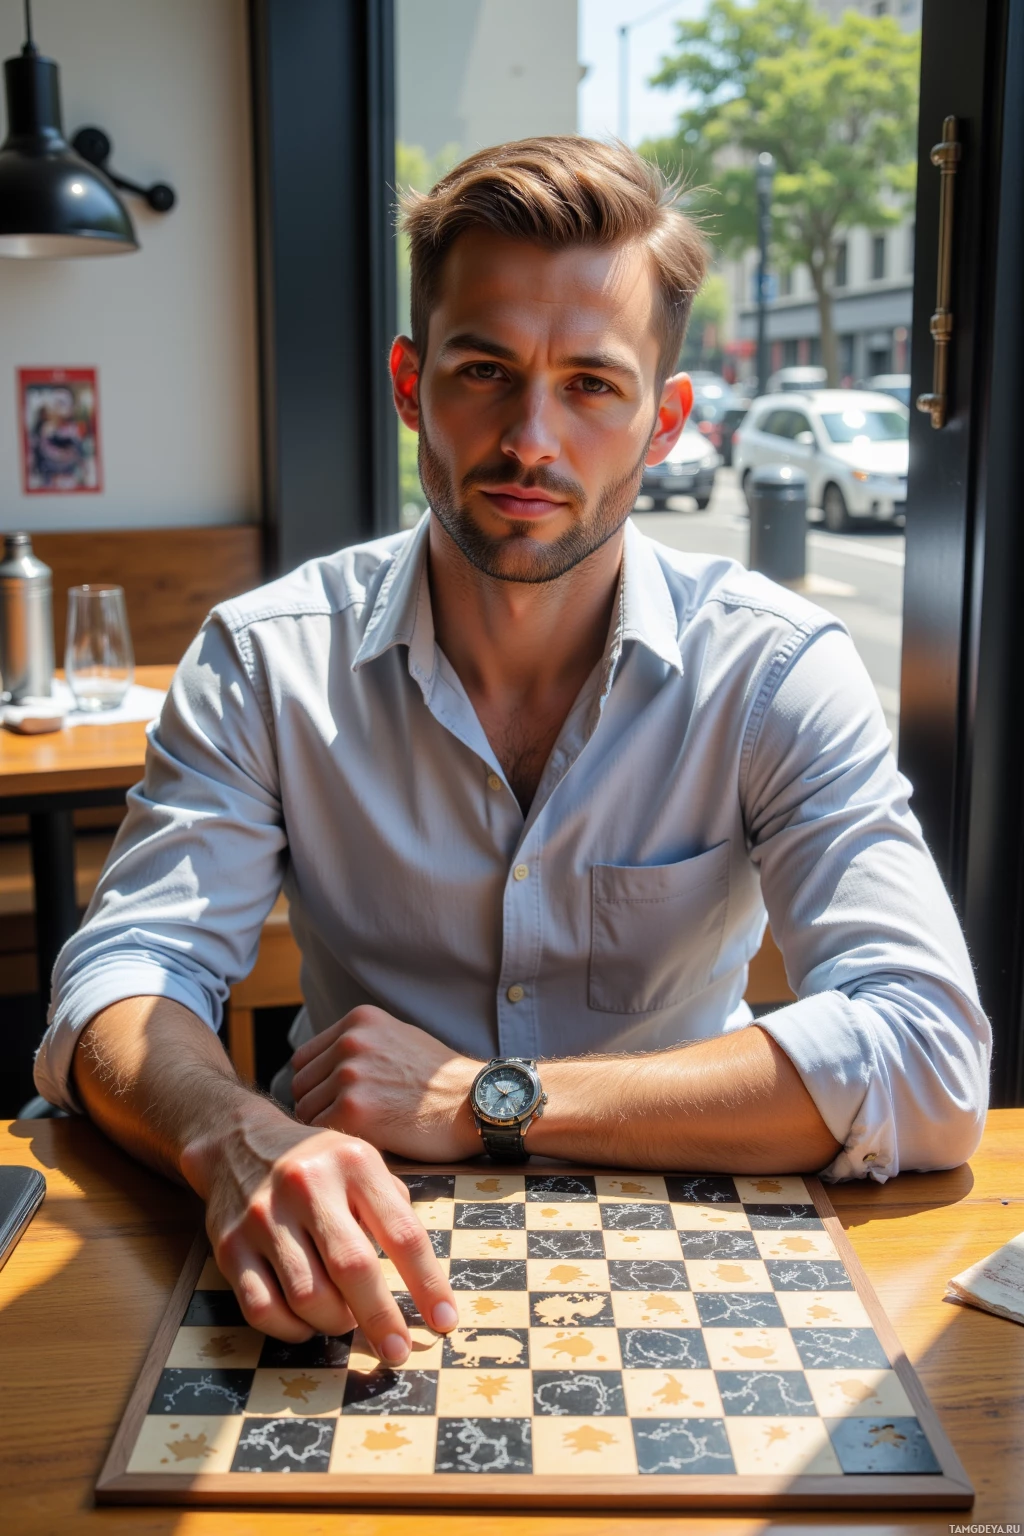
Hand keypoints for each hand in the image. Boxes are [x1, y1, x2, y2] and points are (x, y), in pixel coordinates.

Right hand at [183, 1099, 458, 1355]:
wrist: (239, 1142)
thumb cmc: (319, 1164)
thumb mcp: (364, 1164)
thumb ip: (393, 1210)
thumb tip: (423, 1281)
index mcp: (354, 1164)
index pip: (402, 1233)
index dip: (428, 1283)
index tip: (445, 1322)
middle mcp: (307, 1185)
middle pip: (353, 1268)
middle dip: (380, 1319)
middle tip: (398, 1352)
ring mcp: (264, 1216)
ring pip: (307, 1296)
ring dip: (334, 1322)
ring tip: (346, 1319)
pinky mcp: (230, 1245)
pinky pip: (262, 1309)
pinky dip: (290, 1329)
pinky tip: (306, 1323)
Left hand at [290, 1005, 480, 1161]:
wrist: (477, 1103)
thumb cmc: (441, 1081)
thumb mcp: (399, 1039)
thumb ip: (361, 1046)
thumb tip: (325, 1067)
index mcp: (358, 1021)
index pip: (305, 1059)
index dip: (316, 1086)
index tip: (332, 1104)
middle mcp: (350, 1041)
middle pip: (300, 1085)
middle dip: (317, 1106)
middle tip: (343, 1125)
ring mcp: (350, 1074)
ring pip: (306, 1111)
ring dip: (325, 1128)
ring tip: (356, 1135)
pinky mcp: (353, 1109)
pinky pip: (320, 1133)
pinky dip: (336, 1144)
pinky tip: (361, 1145)